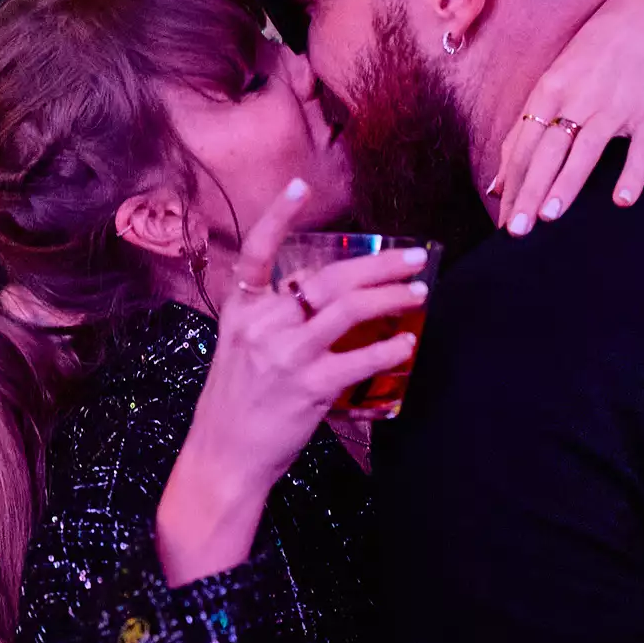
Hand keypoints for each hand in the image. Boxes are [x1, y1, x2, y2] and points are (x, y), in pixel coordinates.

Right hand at [156, 178, 428, 585]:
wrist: (224, 457)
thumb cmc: (237, 402)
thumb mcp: (241, 348)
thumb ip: (274, 318)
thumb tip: (329, 298)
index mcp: (241, 310)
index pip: (256, 252)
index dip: (278, 216)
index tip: (300, 185)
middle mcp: (261, 324)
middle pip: (327, 278)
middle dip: (377, 264)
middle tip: (412, 256)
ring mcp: (284, 355)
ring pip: (349, 309)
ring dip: (392, 297)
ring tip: (419, 291)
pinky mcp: (307, 387)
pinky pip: (359, 359)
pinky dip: (389, 349)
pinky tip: (406, 343)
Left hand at [495, 0, 643, 235]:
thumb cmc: (591, 58)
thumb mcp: (552, 85)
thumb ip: (523, 134)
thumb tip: (497, 185)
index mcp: (550, 91)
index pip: (525, 145)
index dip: (513, 184)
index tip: (503, 219)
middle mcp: (579, 98)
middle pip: (548, 150)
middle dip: (531, 190)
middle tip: (517, 230)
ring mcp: (616, 106)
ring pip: (586, 148)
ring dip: (567, 182)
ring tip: (550, 216)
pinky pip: (641, 149)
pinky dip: (632, 174)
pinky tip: (621, 200)